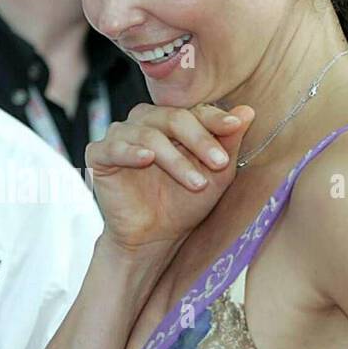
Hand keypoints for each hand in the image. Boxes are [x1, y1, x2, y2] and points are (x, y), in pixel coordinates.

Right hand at [86, 104, 254, 257]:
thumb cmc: (184, 204)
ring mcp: (120, 137)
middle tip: (219, 163)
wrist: (154, 238)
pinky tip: (147, 158)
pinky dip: (130, 151)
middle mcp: (144, 123)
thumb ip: (229, 142)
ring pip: (148, 133)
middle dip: (199, 140)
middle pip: (172, 117)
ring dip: (174, 158)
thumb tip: (248, 111)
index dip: (215, 118)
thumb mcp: (215, 175)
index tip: (235, 126)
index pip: (194, 110)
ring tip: (195, 183)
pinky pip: (113, 146)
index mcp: (172, 121)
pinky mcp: (99, 156)